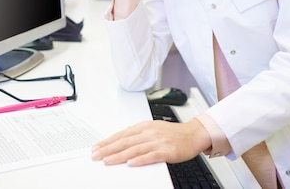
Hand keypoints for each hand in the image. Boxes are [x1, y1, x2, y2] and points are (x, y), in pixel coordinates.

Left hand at [91, 118, 210, 165]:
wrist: (193, 134)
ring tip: (107, 161)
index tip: (96, 148)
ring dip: (119, 156)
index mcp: (144, 126)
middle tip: (96, 155)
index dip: (107, 141)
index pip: (121, 134)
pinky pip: (151, 156)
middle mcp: (149, 132)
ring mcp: (157, 141)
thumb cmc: (173, 133)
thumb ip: (138, 135)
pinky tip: (131, 163)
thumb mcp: (153, 129)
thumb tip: (121, 142)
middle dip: (108, 149)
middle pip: (124, 141)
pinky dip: (140, 159)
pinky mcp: (166, 151)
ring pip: (134, 149)